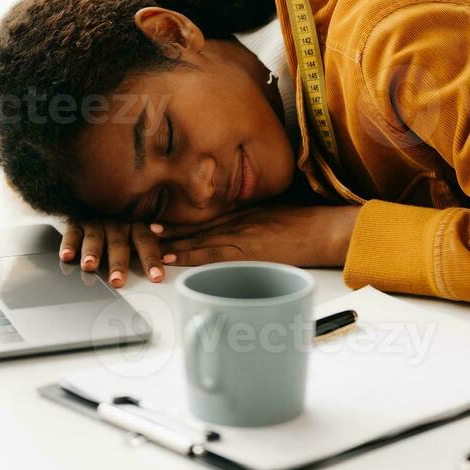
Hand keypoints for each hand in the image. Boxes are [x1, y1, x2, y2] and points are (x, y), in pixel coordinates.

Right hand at [59, 219, 166, 287]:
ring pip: (95, 238)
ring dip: (92, 253)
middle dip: (118, 263)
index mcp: (135, 224)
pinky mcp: (76, 222)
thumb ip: (148, 247)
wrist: (94, 198)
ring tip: (90, 266)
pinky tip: (67, 255)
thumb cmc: (123, 223)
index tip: (156, 277)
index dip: (151, 259)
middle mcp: (116, 223)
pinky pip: (72, 233)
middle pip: (119, 244)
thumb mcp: (138, 230)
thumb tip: (164, 272)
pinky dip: (69, 244)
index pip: (146, 242)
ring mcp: (96, 221)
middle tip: (117, 281)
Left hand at [153, 204, 361, 268]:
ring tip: (150, 242)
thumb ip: (256, 220)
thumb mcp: (276, 215)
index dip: (182, 218)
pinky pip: (212, 253)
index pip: (207, 216)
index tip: (162, 218)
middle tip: (145, 228)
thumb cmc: (307, 224)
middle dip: (171, 228)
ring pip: (199, 238)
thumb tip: (245, 229)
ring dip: (173, 241)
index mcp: (244, 211)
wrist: (324, 230)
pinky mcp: (246, 251)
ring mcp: (240, 235)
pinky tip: (174, 258)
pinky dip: (190, 255)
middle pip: (197, 224)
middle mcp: (237, 220)